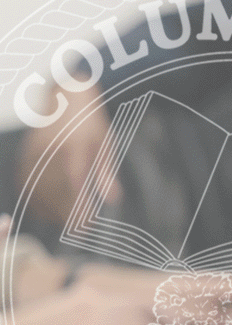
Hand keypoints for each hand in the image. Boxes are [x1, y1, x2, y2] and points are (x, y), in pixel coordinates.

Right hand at [18, 84, 118, 226]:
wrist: (61, 95)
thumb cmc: (88, 121)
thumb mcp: (105, 143)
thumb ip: (106, 172)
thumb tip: (113, 199)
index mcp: (73, 146)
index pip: (75, 182)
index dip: (79, 206)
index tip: (88, 224)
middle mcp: (50, 151)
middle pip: (55, 191)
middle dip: (68, 214)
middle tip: (82, 229)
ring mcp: (33, 154)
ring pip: (39, 190)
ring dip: (53, 211)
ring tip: (69, 223)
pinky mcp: (24, 157)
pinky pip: (27, 184)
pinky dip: (36, 200)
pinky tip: (48, 211)